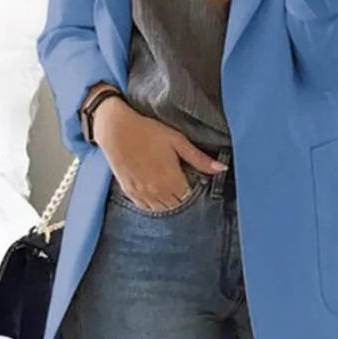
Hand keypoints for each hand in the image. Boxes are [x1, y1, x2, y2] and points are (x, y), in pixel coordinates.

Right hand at [92, 99, 227, 211]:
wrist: (115, 129)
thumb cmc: (148, 131)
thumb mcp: (178, 141)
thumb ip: (199, 159)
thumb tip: (222, 169)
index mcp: (171, 179)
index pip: (190, 198)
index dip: (194, 190)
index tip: (194, 180)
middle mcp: (157, 191)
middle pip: (177, 206)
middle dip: (183, 198)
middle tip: (183, 183)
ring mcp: (142, 193)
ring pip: (162, 209)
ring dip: (169, 202)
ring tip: (170, 188)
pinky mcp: (129, 191)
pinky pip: (146, 208)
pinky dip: (154, 204)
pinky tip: (156, 192)